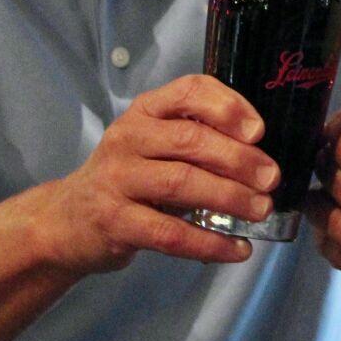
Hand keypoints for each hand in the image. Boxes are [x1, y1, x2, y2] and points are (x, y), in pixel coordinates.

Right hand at [50, 75, 275, 270]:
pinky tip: (238, 249)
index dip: (228, 107)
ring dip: (230, 197)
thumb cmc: (129, 176)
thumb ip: (198, 139)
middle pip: (190, 140)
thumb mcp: (156, 144)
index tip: (259, 131)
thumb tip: (261, 156)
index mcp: (146, 111)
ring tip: (261, 209)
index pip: (189, 91)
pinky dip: (210, 242)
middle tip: (271, 178)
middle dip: (239, 159)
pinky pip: (171, 233)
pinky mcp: (116, 222)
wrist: (69, 219)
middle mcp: (128, 138)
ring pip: (182, 183)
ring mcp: (118, 180)